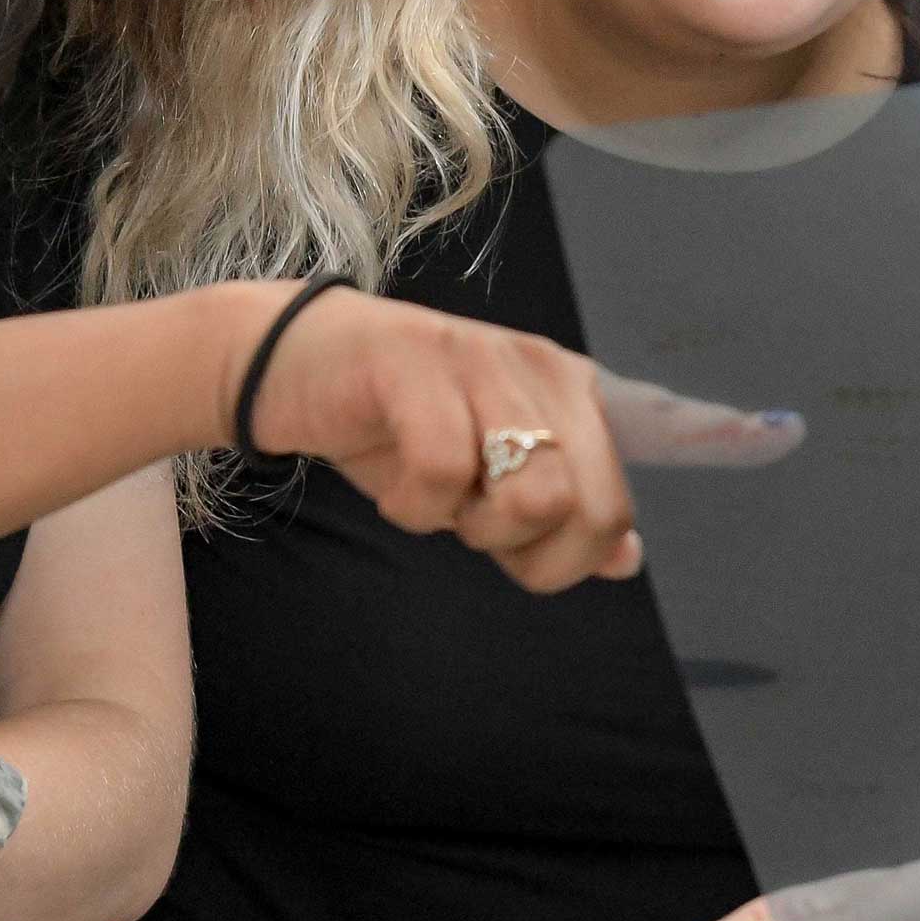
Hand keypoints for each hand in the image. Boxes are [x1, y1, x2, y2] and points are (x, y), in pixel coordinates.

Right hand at [246, 291, 670, 592]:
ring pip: (530, 494)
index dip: (561, 559)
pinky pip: (444, 472)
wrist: (292, 364)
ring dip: (466, 523)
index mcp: (574, 393)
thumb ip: (561, 516)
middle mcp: (543, 368)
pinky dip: (411, 506)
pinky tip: (391, 484)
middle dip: (520, 547)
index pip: (614, 510)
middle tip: (465, 519)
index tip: (508, 542)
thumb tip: (627, 561)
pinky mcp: (417, 361)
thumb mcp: (487, 480)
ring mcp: (483, 359)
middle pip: (584, 510)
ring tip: (428, 493)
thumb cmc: (397, 427)